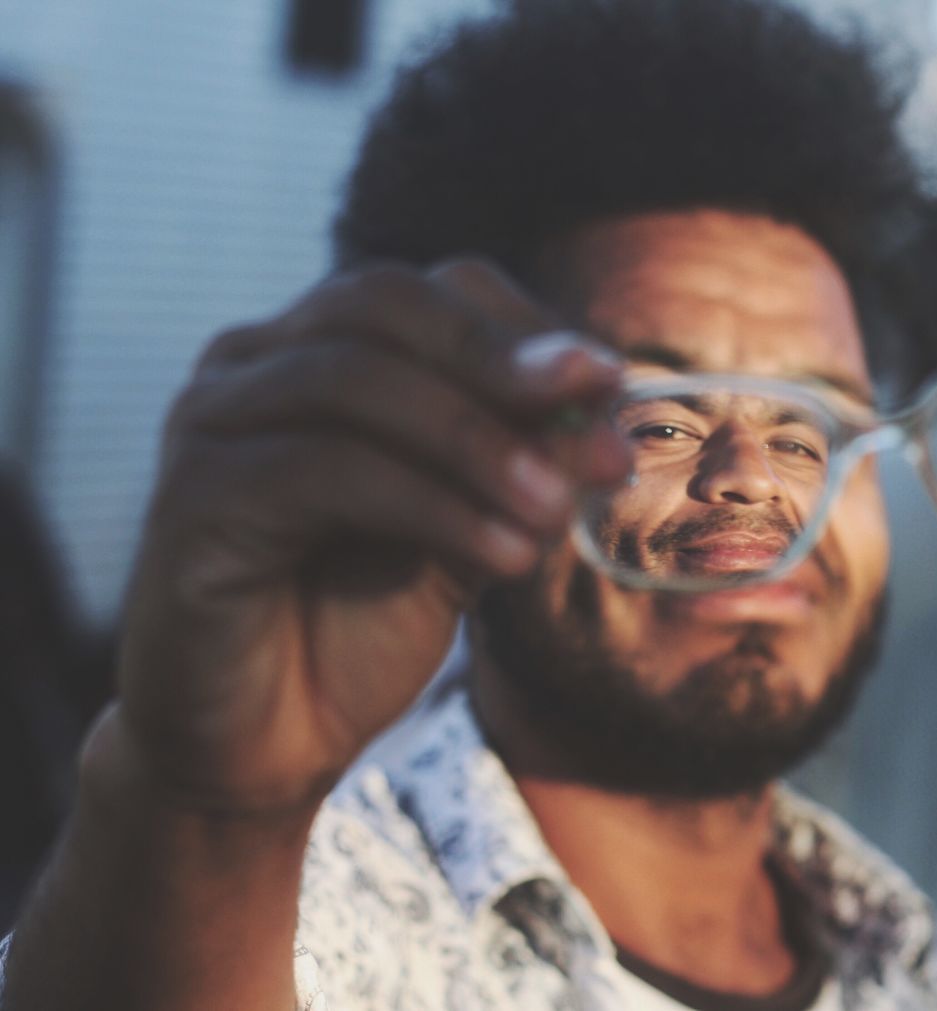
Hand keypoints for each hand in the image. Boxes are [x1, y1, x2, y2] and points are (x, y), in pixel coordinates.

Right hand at [110, 260, 627, 814]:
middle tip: (596, 430)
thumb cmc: (361, 624)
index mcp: (320, 350)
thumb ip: (520, 469)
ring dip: (476, 442)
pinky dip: (430, 504)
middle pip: (382, 304)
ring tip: (556, 512)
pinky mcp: (190, 496)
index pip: (430, 291)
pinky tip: (503, 556)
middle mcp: (253, 364)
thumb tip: (604, 417)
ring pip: (355, 380)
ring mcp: (210, 420)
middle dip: (501, 362)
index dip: (524, 330)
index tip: (611, 382)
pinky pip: (322, 469)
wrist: (268, 744)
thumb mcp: (468, 531)